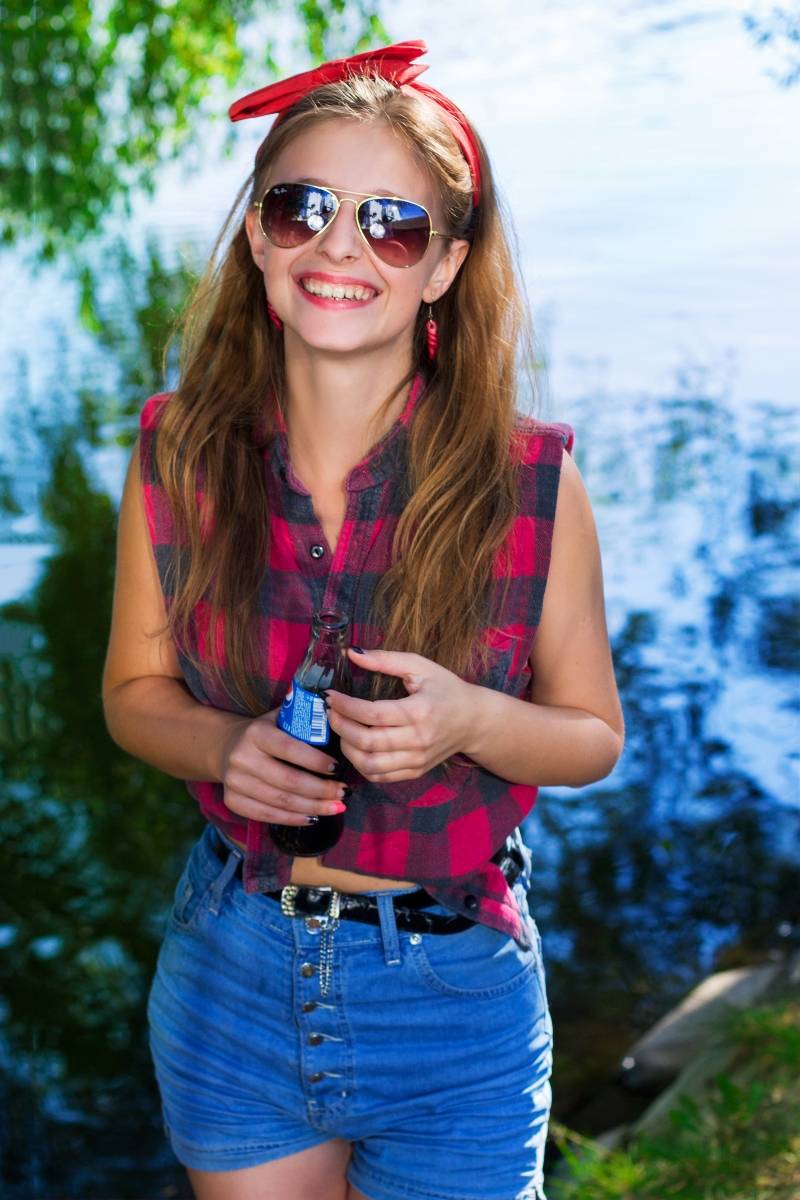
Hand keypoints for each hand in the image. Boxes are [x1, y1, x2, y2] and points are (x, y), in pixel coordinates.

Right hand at [217, 706, 347, 825]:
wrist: (226, 747)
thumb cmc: (265, 732)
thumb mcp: (278, 717)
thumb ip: (303, 715)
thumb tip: (337, 709)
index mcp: (256, 733)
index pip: (289, 749)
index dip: (315, 760)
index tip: (337, 768)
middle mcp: (242, 757)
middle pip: (288, 780)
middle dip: (321, 790)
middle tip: (344, 794)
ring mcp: (235, 781)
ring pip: (280, 801)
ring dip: (312, 807)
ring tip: (336, 807)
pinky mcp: (232, 801)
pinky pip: (267, 815)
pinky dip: (293, 819)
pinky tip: (313, 818)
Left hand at [324, 648, 480, 782]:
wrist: (475, 722)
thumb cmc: (447, 690)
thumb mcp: (420, 666)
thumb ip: (385, 659)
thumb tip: (352, 653)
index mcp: (419, 711)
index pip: (372, 714)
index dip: (346, 707)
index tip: (331, 697)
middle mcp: (418, 739)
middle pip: (367, 741)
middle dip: (341, 726)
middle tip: (332, 712)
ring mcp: (417, 760)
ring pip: (370, 764)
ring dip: (347, 748)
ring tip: (342, 730)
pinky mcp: (416, 772)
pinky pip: (380, 776)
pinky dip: (361, 764)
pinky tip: (356, 747)